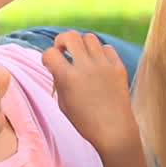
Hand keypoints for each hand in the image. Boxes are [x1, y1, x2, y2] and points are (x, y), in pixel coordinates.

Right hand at [41, 30, 136, 149]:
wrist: (114, 130)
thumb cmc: (85, 121)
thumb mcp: (63, 103)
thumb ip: (59, 80)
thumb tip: (57, 63)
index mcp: (69, 78)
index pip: (50, 52)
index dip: (47, 57)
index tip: (50, 64)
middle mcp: (86, 67)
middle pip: (70, 35)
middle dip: (62, 40)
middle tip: (63, 51)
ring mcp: (104, 65)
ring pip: (90, 37)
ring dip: (81, 44)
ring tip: (81, 56)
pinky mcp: (118, 67)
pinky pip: (107, 48)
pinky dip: (99, 52)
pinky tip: (97, 63)